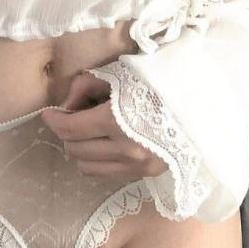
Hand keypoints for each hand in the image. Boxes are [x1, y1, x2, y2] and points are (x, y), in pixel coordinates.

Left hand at [40, 71, 167, 180]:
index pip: (69, 129)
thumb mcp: (119, 74)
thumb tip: (66, 105)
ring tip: (88, 132)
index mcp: (116, 120)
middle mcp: (124, 148)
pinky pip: (106, 173)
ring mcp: (135, 164)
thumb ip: (86, 86)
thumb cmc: (157, 82)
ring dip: (80, 149)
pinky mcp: (145, 173)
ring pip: (86, 167)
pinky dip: (97, 160)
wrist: (200, 104)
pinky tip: (104, 143)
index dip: (53, 120)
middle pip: (74, 149)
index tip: (49, 113)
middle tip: (73, 116)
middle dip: (66, 133)